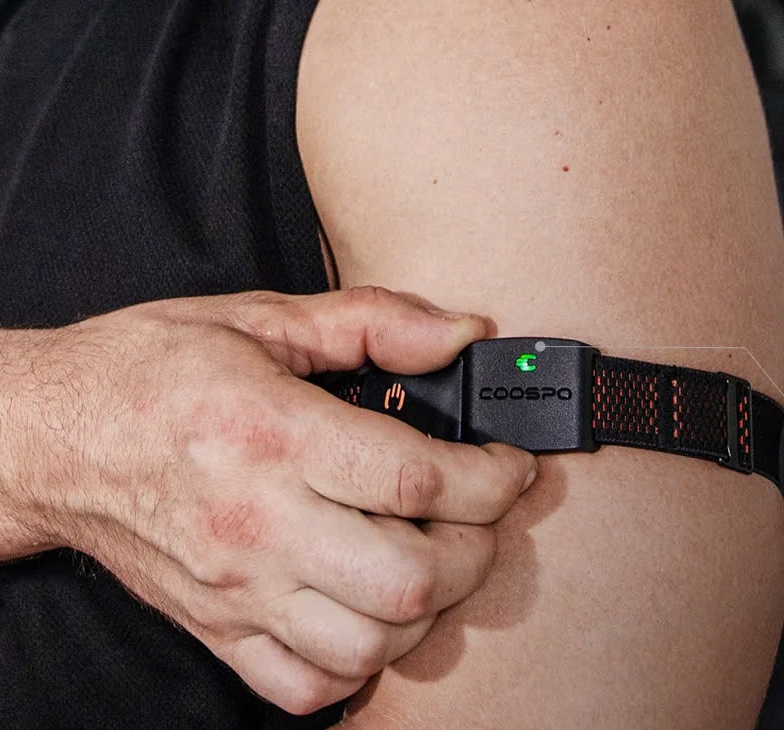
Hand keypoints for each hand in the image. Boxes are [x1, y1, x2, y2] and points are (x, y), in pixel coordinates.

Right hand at [8, 287, 537, 713]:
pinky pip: (307, 686)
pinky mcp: (219, 628)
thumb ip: (374, 320)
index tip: (510, 465)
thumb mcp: (262, 318)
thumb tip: (464, 333)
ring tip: (431, 555)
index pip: (415, 477)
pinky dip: (360, 662)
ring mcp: (239, 589)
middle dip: (477, 548)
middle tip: (480, 512)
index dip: (491, 476)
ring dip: (429, 606)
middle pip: (410, 576)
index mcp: (274, 434)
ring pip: (369, 642)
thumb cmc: (150, 371)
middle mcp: (259, 522)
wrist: (50, 437)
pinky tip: (368, 607)